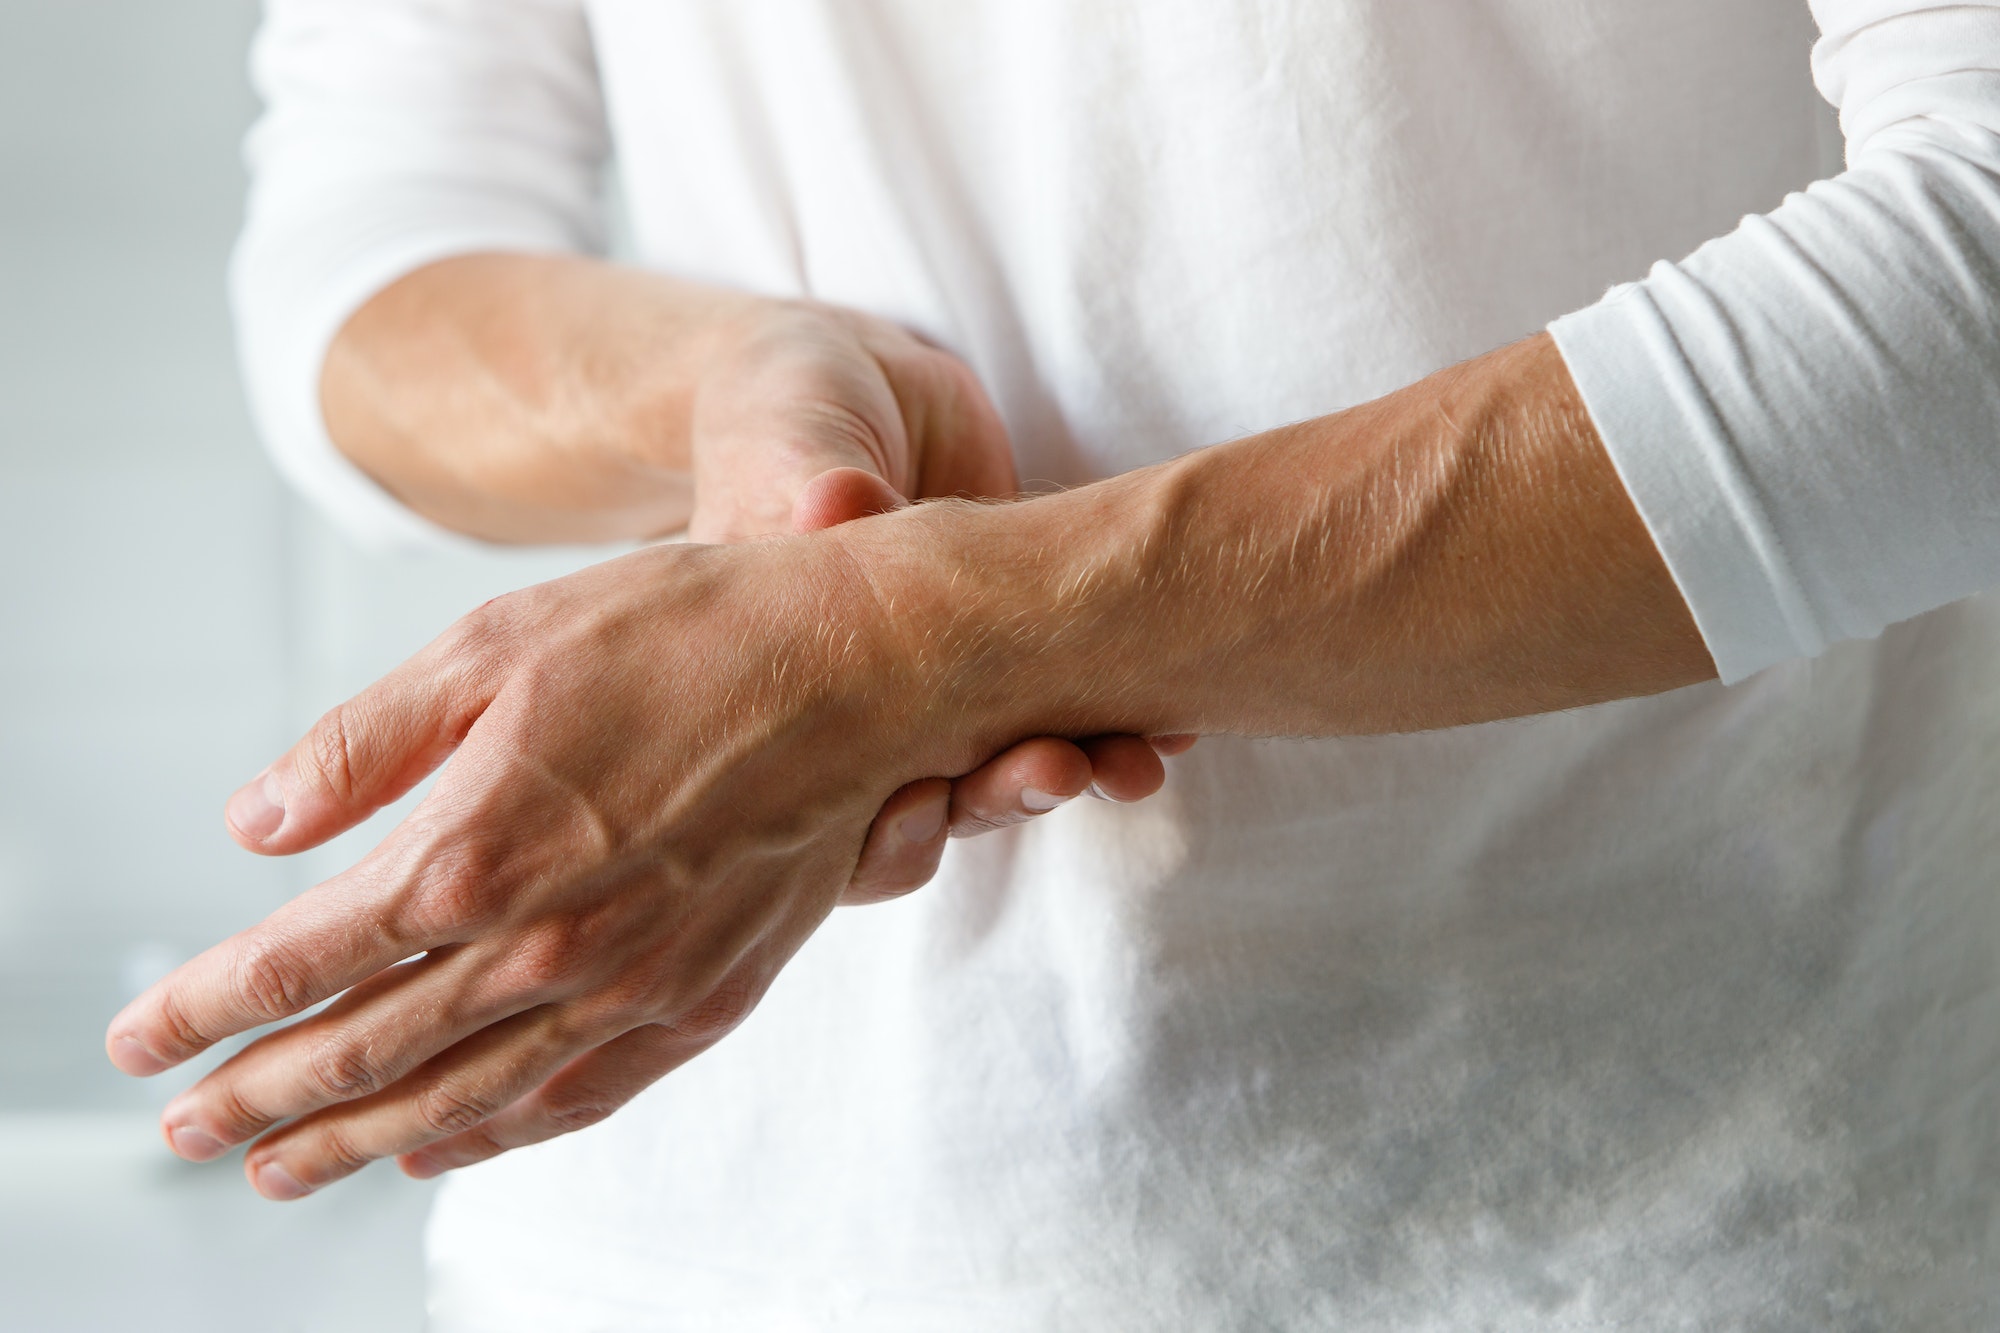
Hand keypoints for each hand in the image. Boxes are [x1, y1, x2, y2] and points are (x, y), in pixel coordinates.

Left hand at [109, 532, 1007, 1197]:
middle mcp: (544, 944)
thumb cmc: (683, 633)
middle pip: (364, 1051)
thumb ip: (365, 743)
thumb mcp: (494, 643)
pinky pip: (575, 1097)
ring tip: (280, 1172)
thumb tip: (256, 826)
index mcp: (475, 849)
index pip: (300, 962)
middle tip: (183, 1134)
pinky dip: (494, 1135)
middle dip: (255, 1100)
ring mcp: (629, 985)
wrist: (860, 665)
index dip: (204, 1008)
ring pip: (460, 1096)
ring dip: (352, 1142)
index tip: (139, 1040)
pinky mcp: (701, 998)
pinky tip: (444, 1150)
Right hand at [684, 301, 1190, 900]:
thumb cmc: (788, 412)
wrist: (857, 385)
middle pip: (938, 803)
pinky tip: (1178, 727)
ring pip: (1011, 766)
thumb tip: (830, 502)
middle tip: (1064, 769)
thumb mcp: (788, 442)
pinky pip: (1074, 706)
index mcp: (790, 695)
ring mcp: (952, 690)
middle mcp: (872, 717)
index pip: (833, 808)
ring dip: (1081, 770)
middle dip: (1002, 796)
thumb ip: (810, 483)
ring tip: (1140, 762)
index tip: (928, 803)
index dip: (884, 827)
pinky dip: (1126, 717)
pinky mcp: (1020, 648)